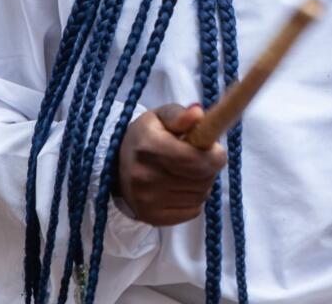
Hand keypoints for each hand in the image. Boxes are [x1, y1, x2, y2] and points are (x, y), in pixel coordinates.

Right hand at [114, 103, 227, 225]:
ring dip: (203, 183)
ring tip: (190, 172)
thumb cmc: (146, 137)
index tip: (215, 149)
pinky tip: (183, 188)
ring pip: (201, 195)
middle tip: (201, 158)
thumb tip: (198, 113)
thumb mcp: (161, 117)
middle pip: (202, 178)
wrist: (116, 166)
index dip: (215, 155)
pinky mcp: (152, 218)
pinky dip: (195, 200)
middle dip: (210, 167)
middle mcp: (146, 176)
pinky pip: (194, 211)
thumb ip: (180, 115)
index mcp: (149, 146)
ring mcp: (148, 200)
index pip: (195, 159)